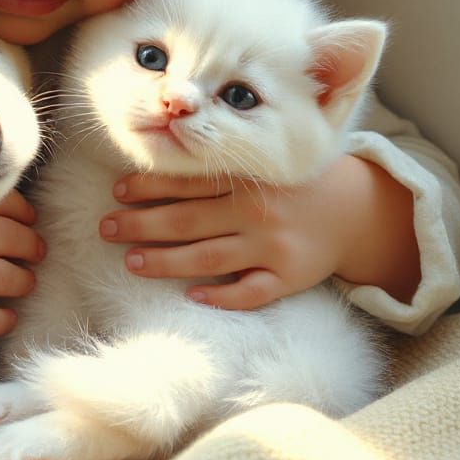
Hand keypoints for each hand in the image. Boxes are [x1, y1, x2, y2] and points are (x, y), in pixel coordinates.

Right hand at [0, 191, 44, 355]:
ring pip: (8, 279)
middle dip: (32, 246)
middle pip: (15, 240)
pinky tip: (6, 317)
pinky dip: (3, 318)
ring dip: (24, 281)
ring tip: (25, 282)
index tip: (29, 219)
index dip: (24, 212)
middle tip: (37, 252)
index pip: (5, 202)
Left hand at [99, 156, 416, 309]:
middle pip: (188, 221)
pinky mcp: (291, 277)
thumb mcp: (259, 163)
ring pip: (210, 258)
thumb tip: (160, 167)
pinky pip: (253, 292)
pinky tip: (193, 296)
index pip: (188, 182)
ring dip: (167, 261)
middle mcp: (256, 211)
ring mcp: (273, 246)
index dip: (149, 186)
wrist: (354, 208)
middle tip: (106, 227)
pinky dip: (224, 295)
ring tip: (131, 261)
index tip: (116, 191)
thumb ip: (218, 167)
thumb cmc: (291, 183)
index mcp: (245, 179)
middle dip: (142, 225)